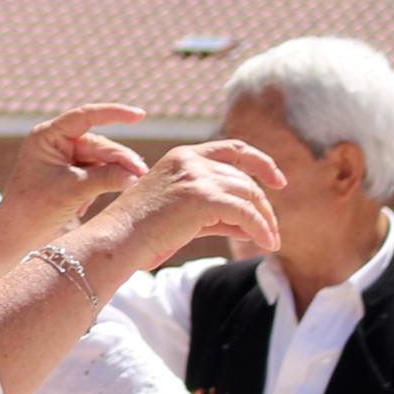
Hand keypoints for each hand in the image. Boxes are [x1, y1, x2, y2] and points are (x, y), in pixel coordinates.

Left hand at [0, 100, 147, 230]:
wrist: (14, 236)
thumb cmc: (33, 210)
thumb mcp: (73, 191)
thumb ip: (106, 178)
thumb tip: (137, 174)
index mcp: (47, 136)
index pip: (85, 117)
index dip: (114, 114)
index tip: (139, 115)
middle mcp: (55, 142)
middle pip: (99, 144)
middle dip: (120, 160)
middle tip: (141, 174)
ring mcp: (64, 157)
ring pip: (101, 160)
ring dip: (111, 176)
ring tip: (128, 187)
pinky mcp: (70, 173)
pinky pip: (96, 173)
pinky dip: (99, 186)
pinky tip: (86, 206)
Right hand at [74, 139, 282, 281]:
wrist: (114, 242)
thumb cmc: (138, 235)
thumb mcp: (180, 214)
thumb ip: (213, 212)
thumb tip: (250, 223)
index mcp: (182, 157)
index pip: (233, 149)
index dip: (261, 163)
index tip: (278, 181)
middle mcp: (191, 161)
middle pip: (244, 178)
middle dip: (263, 205)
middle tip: (272, 230)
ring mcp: (196, 177)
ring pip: (249, 195)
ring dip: (266, 220)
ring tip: (271, 241)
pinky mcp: (202, 198)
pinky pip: (246, 213)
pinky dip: (262, 228)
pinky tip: (268, 244)